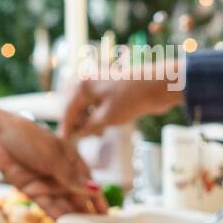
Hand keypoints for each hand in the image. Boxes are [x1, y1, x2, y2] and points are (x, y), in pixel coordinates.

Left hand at [0, 111, 106, 218]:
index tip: (108, 219)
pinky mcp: (34, 194)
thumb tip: (94, 189)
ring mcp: (48, 187)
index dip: (99, 203)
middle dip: (88, 218)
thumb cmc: (28, 138)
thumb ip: (72, 178)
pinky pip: (50, 209)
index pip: (90, 187)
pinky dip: (60, 218)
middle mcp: (63, 178)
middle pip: (78, 201)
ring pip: (65, 208)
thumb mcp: (54, 156)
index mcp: (73, 164)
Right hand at [60, 63, 184, 137]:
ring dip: (89, 120)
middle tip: (82, 139)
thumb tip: (79, 134)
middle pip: (76, 106)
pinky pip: (98, 103)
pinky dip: (98, 115)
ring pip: (87, 105)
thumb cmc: (131, 99)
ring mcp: (100, 83)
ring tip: (97, 134)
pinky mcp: (111, 88)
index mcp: (83, 84)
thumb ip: (89, 127)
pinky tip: (103, 126)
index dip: (67, 127)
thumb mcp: (106, 118)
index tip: (64, 141)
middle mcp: (89, 81)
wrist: (158, 85)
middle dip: (79, 123)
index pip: (68, 109)